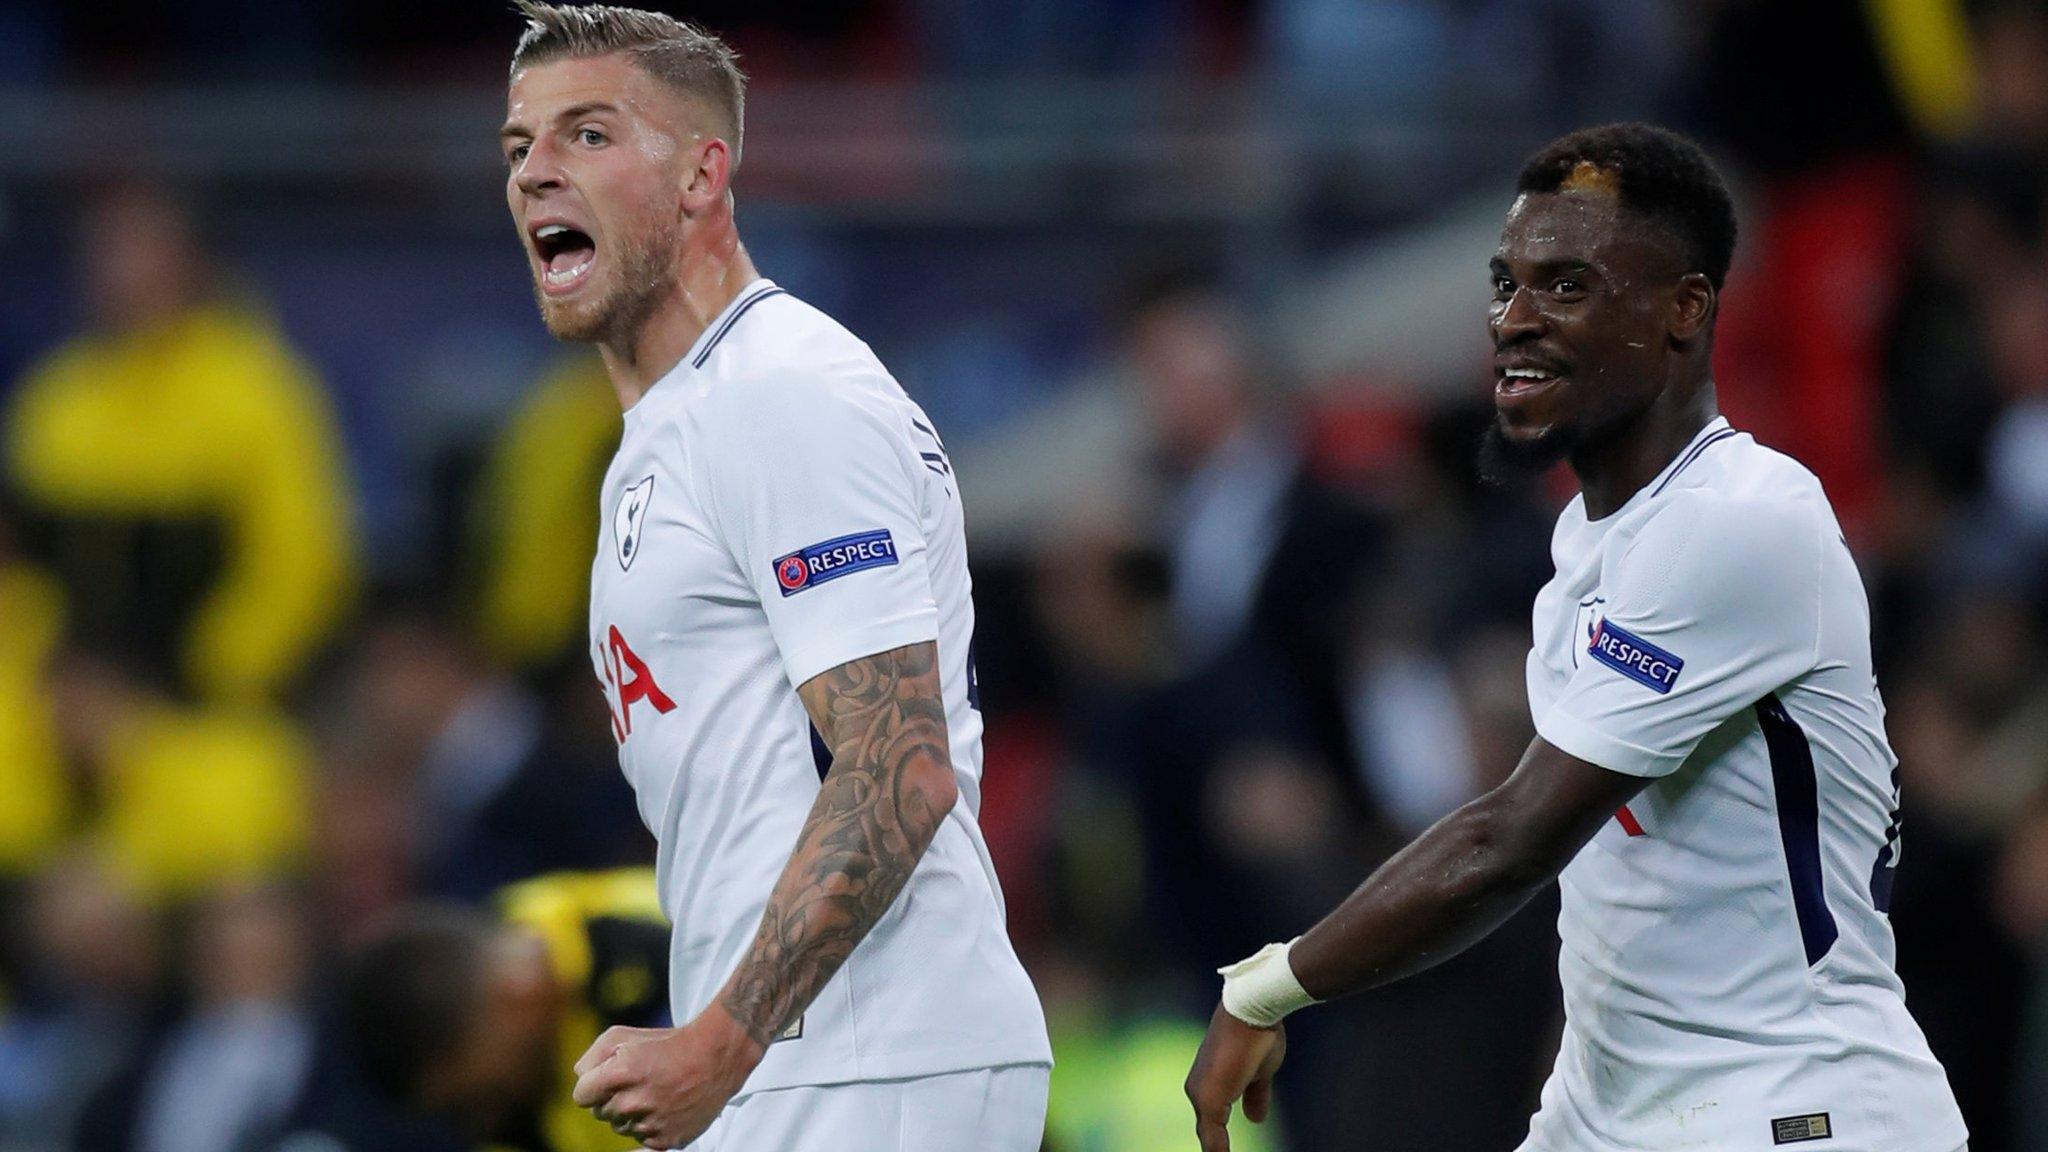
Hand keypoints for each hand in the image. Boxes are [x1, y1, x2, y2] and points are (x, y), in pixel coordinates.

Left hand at [570, 1006, 767, 1148]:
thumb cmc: (667, 1043)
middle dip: (612, 1098)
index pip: (581, 1096)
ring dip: (630, 1114)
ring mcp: (651, 1124)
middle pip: (600, 1113)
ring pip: (620, 1128)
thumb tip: (580, 1078)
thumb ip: (592, 1056)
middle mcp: (633, 1102)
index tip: (607, 1079)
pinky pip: (642, 1138)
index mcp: (620, 1074)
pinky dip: (649, 1126)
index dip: (592, 1086)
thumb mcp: (624, 1036)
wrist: (715, 1058)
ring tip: (653, 1093)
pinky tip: (665, 1106)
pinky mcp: (666, 1140)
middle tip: (638, 1082)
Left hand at [1184, 1003, 1286, 1151]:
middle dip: (1216, 1149)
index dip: (1217, 1142)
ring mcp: (1201, 1096)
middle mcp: (1198, 1090)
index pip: (1211, 1123)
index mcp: (1208, 1083)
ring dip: (1216, 1151)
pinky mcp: (1208, 1100)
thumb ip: (1255, 1095)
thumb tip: (1255, 1119)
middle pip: (1208, 1133)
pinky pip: (1212, 1138)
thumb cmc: (1257, 1034)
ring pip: (1208, 1137)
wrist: (1253, 1009)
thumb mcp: (1261, 1072)